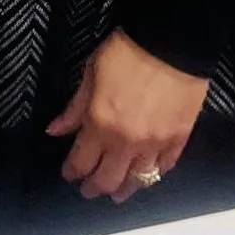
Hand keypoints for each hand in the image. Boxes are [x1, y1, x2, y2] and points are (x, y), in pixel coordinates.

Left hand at [47, 28, 207, 201]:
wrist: (171, 41)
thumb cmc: (127, 52)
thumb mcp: (90, 74)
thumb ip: (74, 108)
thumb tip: (55, 130)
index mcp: (99, 124)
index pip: (80, 162)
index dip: (72, 172)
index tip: (69, 174)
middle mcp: (126, 141)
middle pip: (108, 179)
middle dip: (94, 188)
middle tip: (89, 190)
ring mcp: (155, 143)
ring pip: (138, 180)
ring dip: (125, 190)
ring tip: (118, 193)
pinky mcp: (179, 138)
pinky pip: (165, 166)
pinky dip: (155, 173)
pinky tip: (148, 173)